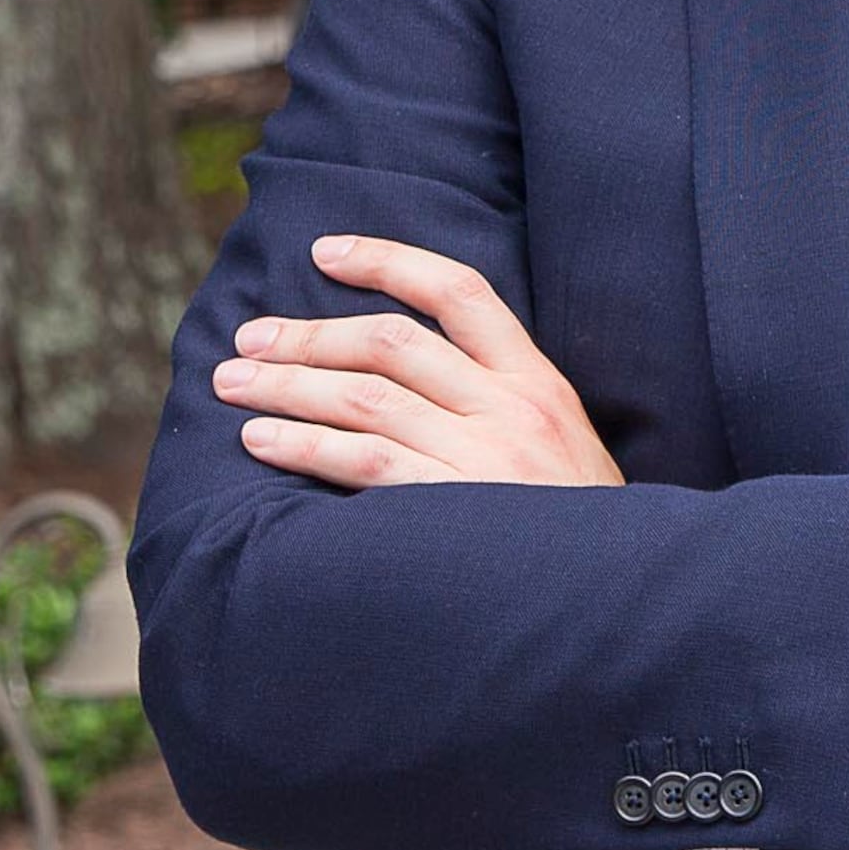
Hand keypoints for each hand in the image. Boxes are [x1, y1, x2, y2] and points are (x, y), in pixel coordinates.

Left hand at [213, 234, 623, 489]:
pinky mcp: (452, 510)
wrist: (615, 597)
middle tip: (249, 341)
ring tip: (234, 386)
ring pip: (365, 399)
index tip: (324, 252)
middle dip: (308, 336)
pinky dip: (305, 446)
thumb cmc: (574, 526)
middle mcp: (511, 409)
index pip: (459, 292)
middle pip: (391, 344)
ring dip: (288, 387)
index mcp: (539, 382)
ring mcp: (483, 459)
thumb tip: (402, 373)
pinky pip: (365, 465)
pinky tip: (260, 441)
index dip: (387, 261)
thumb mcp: (560, 445)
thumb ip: (498, 403)